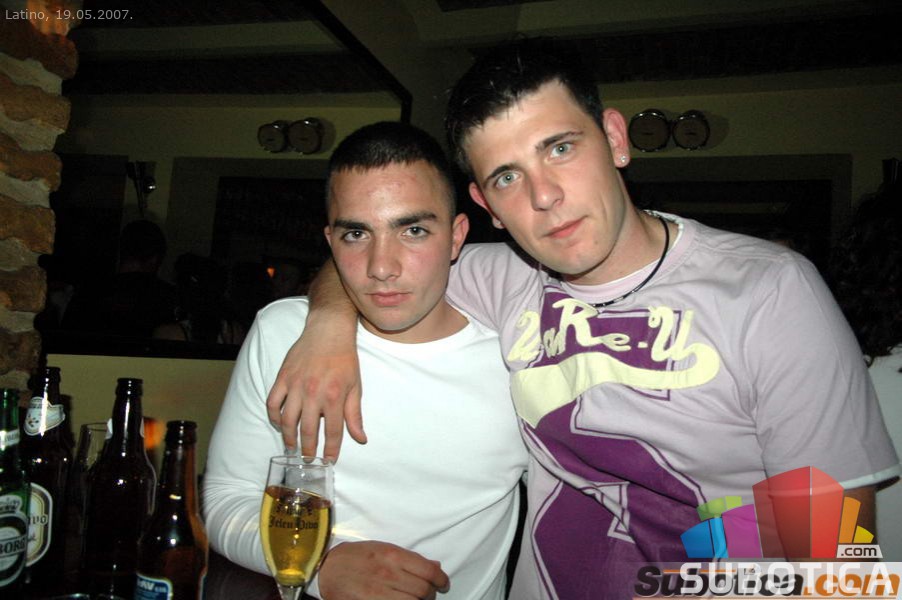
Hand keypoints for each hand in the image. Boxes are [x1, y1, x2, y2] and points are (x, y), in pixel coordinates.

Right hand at [266, 260, 365, 460]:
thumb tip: (361, 439)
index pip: (333, 432)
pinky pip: (273, 402)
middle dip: (309, 450)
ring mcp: (296, 385)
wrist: (328, 332)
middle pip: (309, 430)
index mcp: (335, 397)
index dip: (331, 450)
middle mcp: (314, 393)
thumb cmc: (345, 359)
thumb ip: (355, 415)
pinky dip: (274, 416)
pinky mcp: (283, 377)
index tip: (329, 461)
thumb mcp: (355, 387)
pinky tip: (279, 423)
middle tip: (308, 460)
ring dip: (289, 437)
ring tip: (292, 447)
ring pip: (287, 420)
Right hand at [317, 541, 449, 599]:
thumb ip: (410, 558)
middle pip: (423, 590)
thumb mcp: (384, 548)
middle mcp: (388, 574)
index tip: (443, 584)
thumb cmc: (358, 556)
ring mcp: (379, 592)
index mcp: (393, 555)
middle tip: (428, 594)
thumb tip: (436, 567)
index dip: (441, 580)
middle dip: (430, 594)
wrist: (328, 569)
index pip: (429, 571)